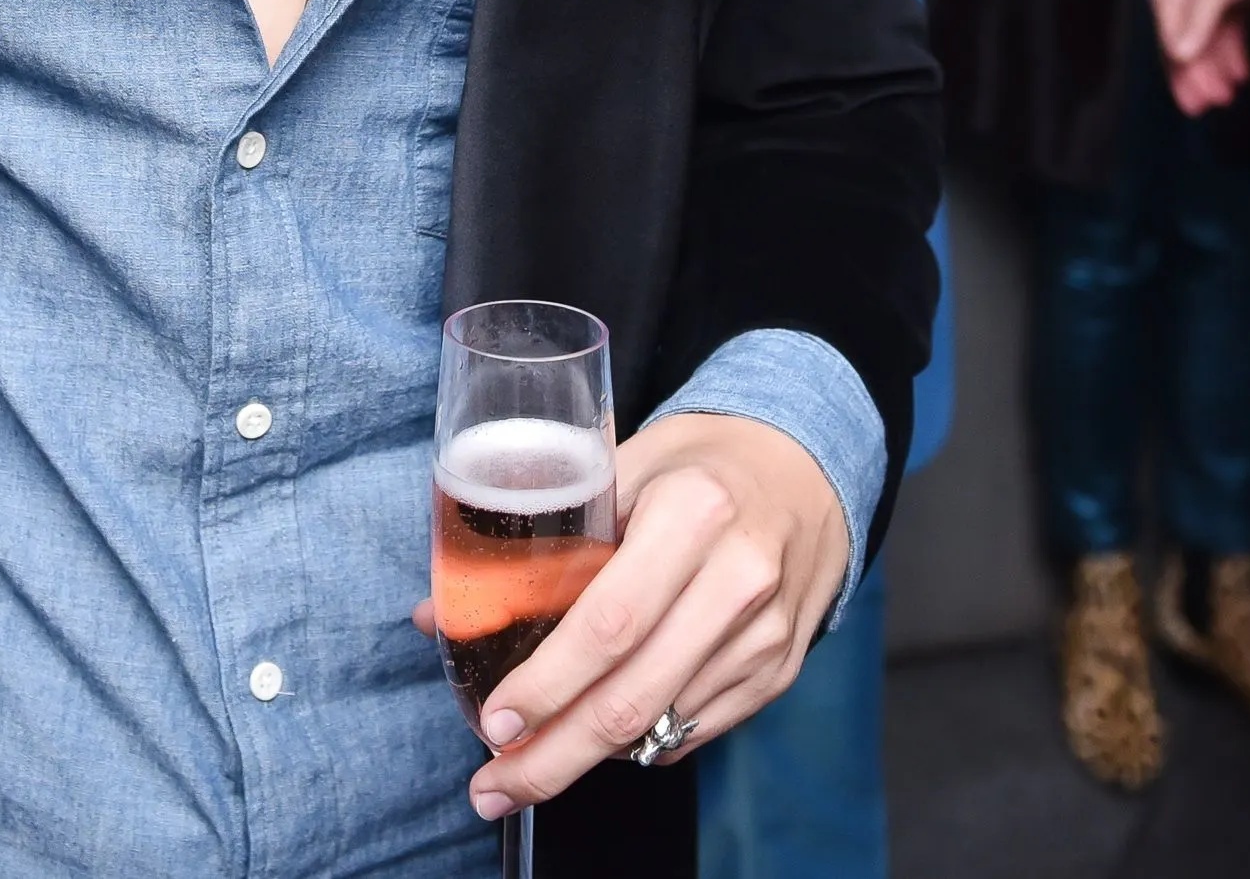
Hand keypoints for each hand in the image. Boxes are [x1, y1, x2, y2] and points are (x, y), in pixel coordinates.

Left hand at [438, 413, 848, 818]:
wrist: (806, 468)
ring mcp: (765, 635)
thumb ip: (538, 537)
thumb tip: (443, 613)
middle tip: (494, 785)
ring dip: (588, 758)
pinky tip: (599, 739)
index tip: (495, 721)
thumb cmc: (696, 464)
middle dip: (552, 756)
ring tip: (526, 770)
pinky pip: (695, 729)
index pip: (609, 624)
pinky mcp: (780, 670)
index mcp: (692, 514)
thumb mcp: (622, 467)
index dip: (547, 684)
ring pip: (663, 726)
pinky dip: (640, 742)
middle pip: (633, 698)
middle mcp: (738, 581)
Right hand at [1152, 0, 1249, 117]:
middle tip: (1217, 104)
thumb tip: (1179, 56)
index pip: (1171, 44)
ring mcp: (1209, 2)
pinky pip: (1227, 37)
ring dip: (1217, 70)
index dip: (1183, 75)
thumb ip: (1198, 21)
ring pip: (1207, 46)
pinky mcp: (1233, 3)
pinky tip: (1242, 72)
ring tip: (1232, 92)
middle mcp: (1184, 0)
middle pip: (1186, 48)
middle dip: (1199, 78)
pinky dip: (1232, 55)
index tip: (1198, 103)